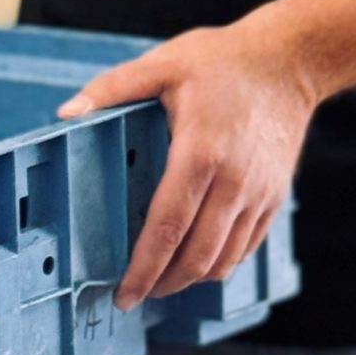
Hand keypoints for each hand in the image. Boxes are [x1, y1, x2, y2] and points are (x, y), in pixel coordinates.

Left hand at [57, 2, 315, 308]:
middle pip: (197, 256)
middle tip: (135, 293)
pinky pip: (246, 247)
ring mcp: (259, 193)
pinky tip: (197, 259)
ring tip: (162, 280)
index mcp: (201, 153)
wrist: (290, 62)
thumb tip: (65, 114)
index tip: (122, 292)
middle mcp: (234, 182)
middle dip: (163, 284)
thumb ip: (112, 89)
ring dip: (190, 278)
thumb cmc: (223, 61)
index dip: (143, 268)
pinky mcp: (274, 196)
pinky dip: (220, 263)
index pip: (168, 227)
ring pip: (224, 259)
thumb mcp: (163, 64)